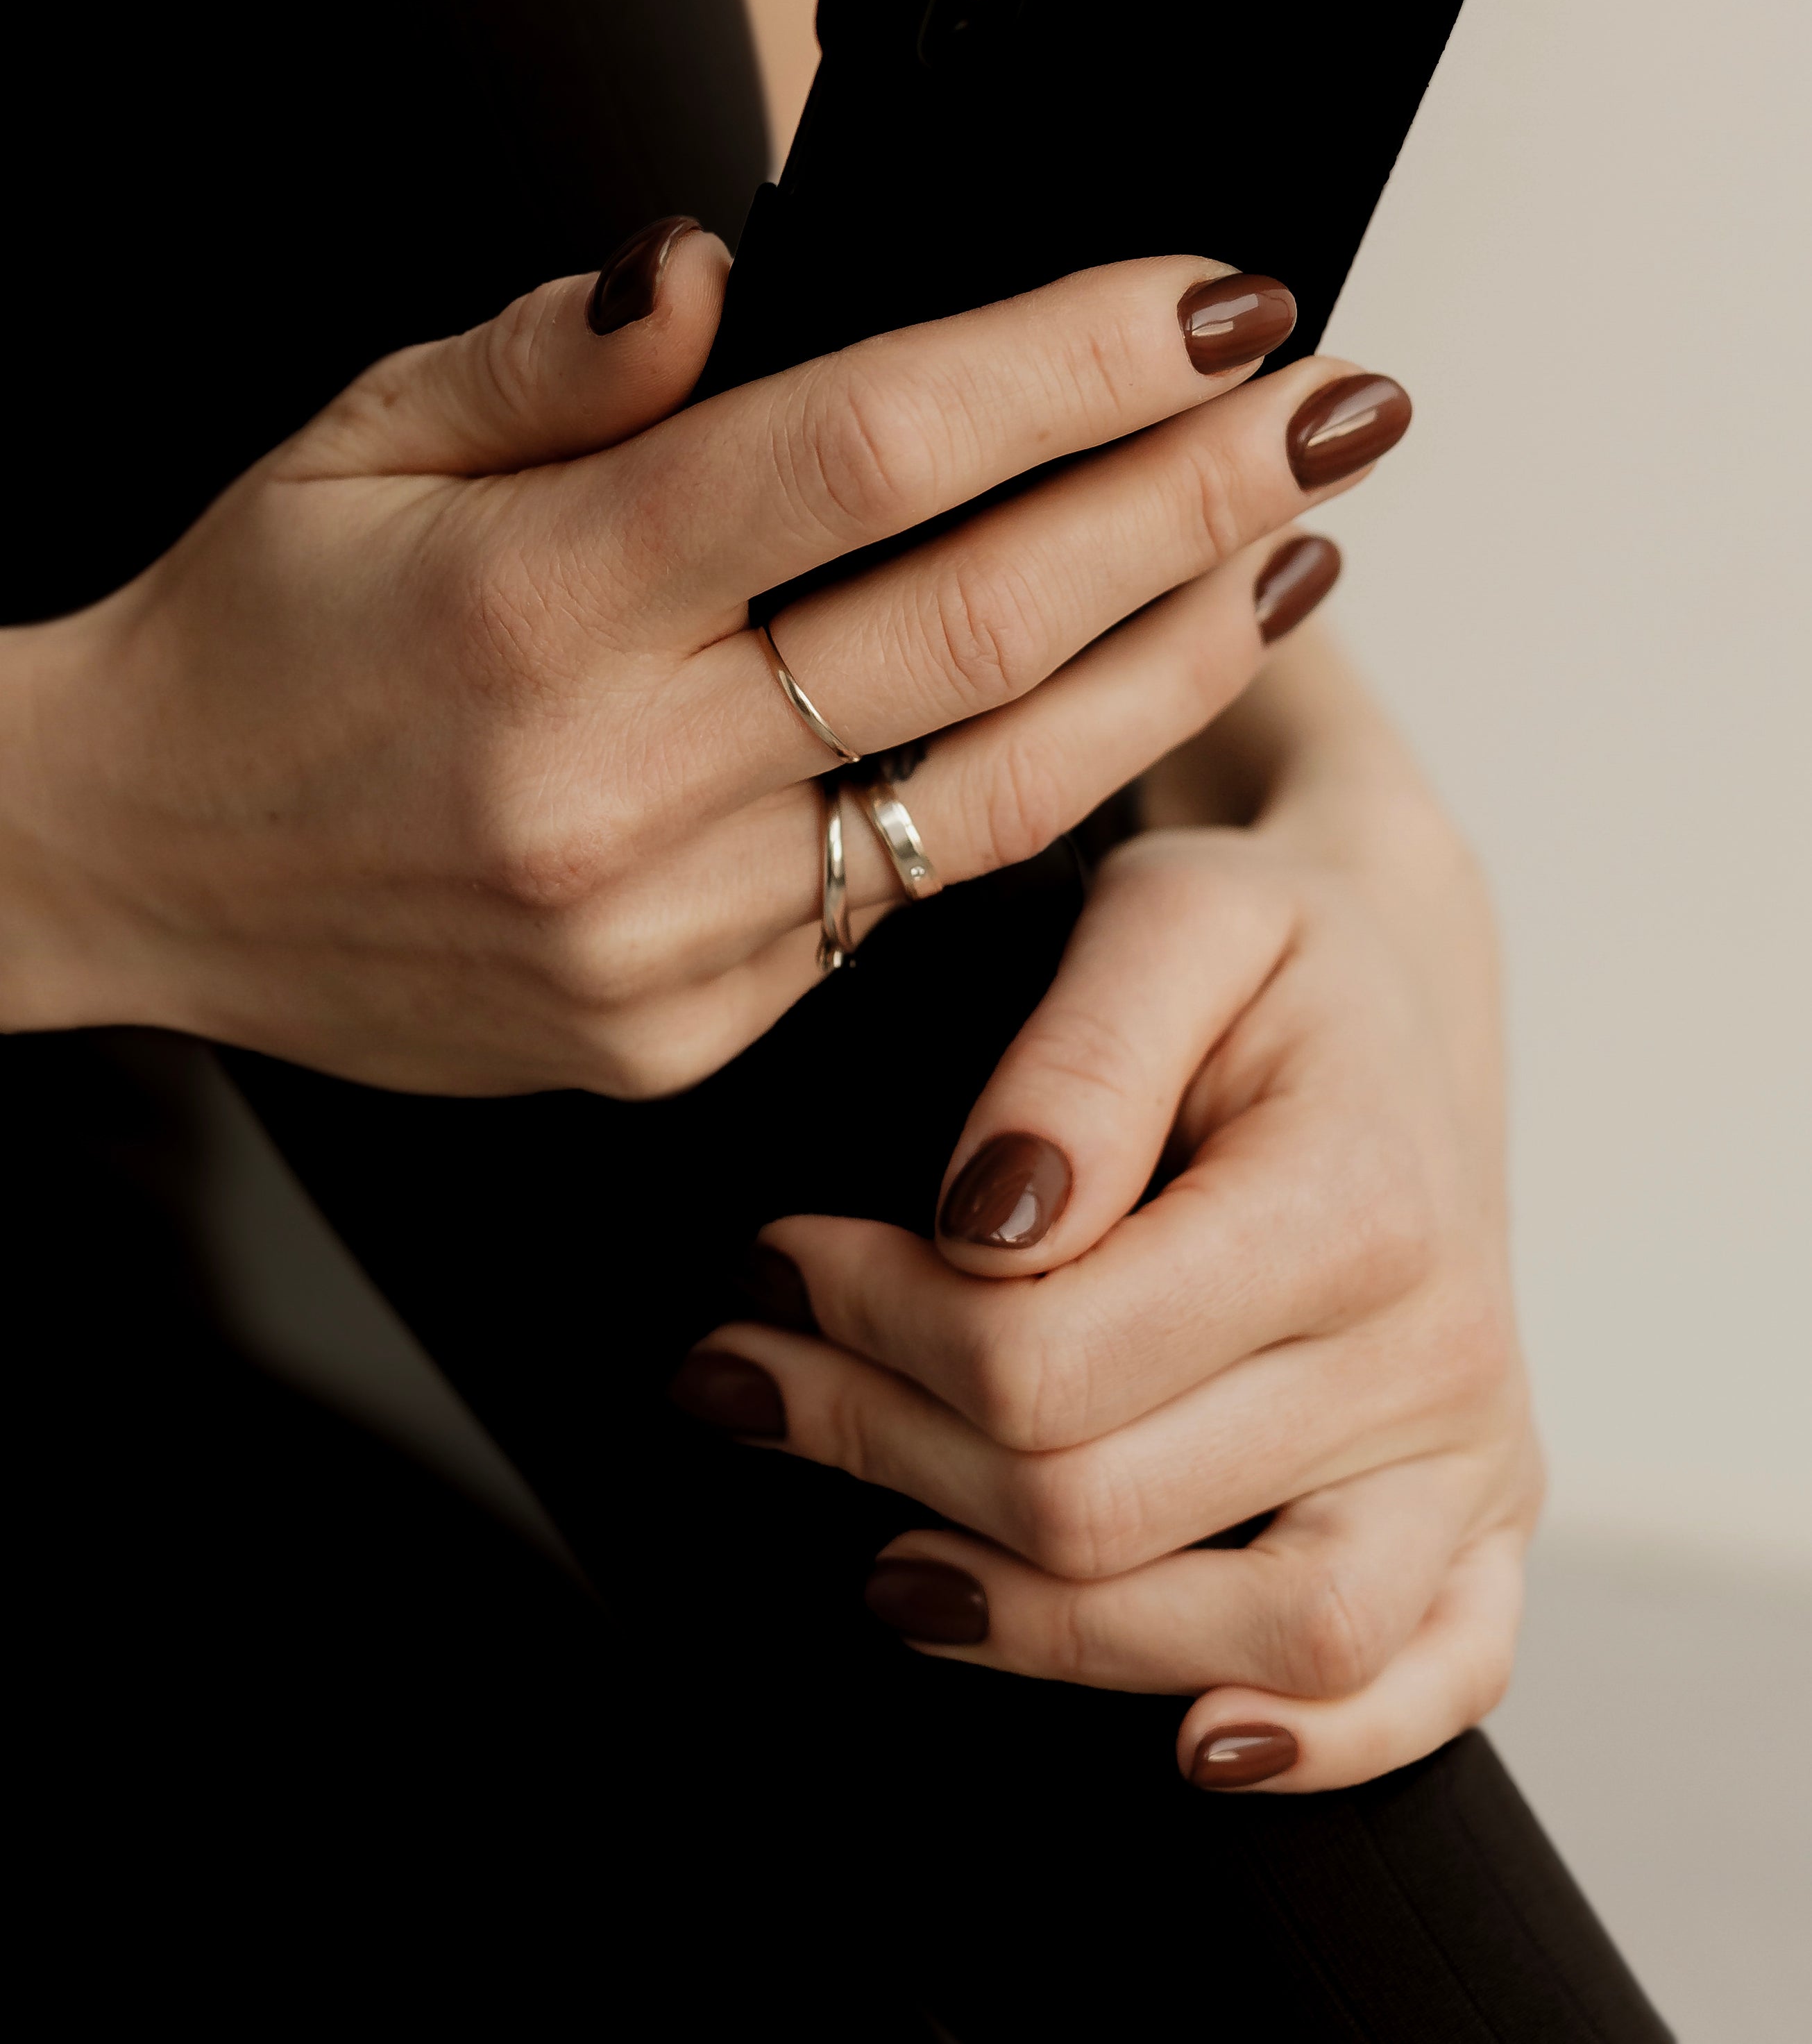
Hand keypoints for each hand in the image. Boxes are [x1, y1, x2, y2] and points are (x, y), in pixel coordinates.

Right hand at [0, 226, 1406, 1093]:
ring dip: (1174, 661)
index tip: (1224, 300)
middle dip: (1192, 497)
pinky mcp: (678, 1032)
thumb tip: (727, 265)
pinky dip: (1029, 793)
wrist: (124, 864)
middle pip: (981, 621)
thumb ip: (557, 357)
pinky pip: (899, 903)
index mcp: (540, 597)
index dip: (1072, 362)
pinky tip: (1124, 699)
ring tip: (1296, 554)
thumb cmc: (254, 629)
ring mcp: (661, 933)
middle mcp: (617, 778)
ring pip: (989, 789)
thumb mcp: (359, 433)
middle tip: (1342, 407)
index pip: (871, 450)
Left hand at [676, 632, 1538, 1789]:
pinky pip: (1434, 1677)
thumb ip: (1078, 1061)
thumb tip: (986, 1228)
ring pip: (1260, 1633)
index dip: (869, 1328)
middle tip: (745, 1377)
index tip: (768, 1263)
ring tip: (882, 1567)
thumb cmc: (1268, 949)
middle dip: (880, 1448)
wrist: (1400, 987)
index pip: (1052, 1357)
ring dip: (1037, 1625)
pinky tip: (1188, 1738)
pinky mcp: (1484, 1516)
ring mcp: (1470, 1450)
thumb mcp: (1170, 918)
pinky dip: (1322, 1739)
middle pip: (1105, 1502)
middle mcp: (1433, 1348)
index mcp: (1354, 1200)